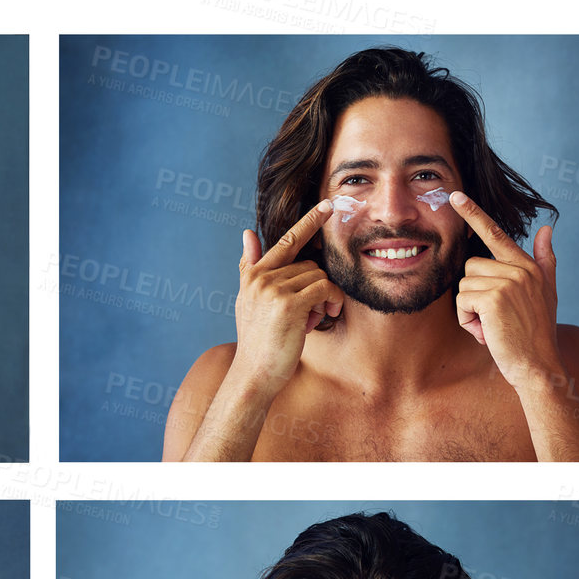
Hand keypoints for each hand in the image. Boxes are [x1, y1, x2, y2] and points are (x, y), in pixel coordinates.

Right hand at [233, 202, 343, 397]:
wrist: (254, 374)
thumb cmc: (257, 339)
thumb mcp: (248, 300)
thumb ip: (249, 266)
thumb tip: (247, 233)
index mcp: (253, 274)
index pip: (286, 240)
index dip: (309, 221)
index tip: (328, 205)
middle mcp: (260, 277)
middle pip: (309, 265)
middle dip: (316, 288)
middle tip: (310, 313)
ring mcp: (273, 289)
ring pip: (318, 277)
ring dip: (324, 298)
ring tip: (311, 320)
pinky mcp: (288, 304)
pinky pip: (324, 289)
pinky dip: (331, 302)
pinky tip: (324, 318)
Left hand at [449, 192, 560, 388]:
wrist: (538, 366)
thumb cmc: (536, 333)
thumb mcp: (546, 293)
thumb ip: (545, 260)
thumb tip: (547, 228)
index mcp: (528, 266)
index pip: (496, 234)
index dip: (474, 213)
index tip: (456, 195)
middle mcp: (520, 269)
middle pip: (471, 267)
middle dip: (474, 294)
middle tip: (495, 317)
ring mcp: (508, 281)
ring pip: (464, 285)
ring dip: (470, 309)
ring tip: (493, 325)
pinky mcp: (494, 297)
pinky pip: (462, 301)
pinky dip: (467, 320)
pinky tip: (487, 332)